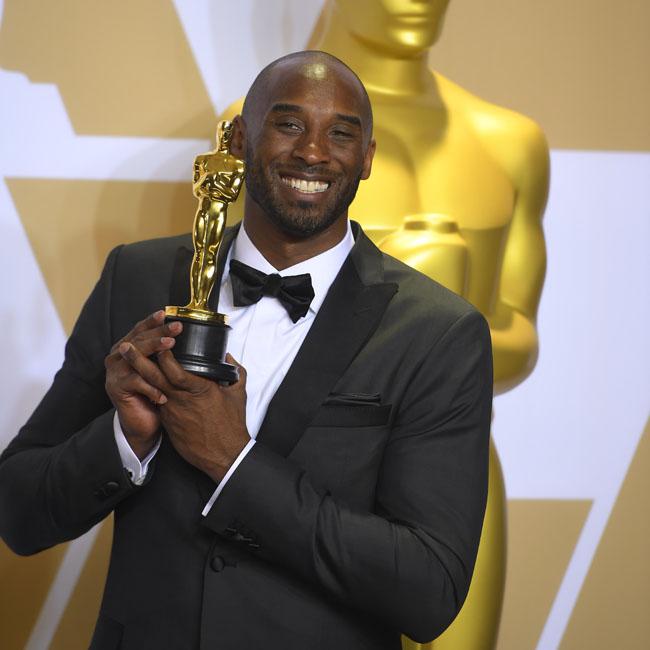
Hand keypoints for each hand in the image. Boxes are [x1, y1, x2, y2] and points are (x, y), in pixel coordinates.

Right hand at [104, 310, 180, 458]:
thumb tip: (194, 336)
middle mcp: (118, 356)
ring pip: (136, 357)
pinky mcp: (116, 387)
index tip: (167, 313)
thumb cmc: (155, 391)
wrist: (143, 421)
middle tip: (176, 328)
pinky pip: (135, 382)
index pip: (141, 330)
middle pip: (139, 340)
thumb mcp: (161, 368)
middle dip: (159, 333)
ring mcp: (115, 371)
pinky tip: (164, 393)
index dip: (153, 321)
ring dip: (154, 350)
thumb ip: (167, 352)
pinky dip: (151, 387)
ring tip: (171, 346)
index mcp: (128, 347)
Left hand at [118, 343, 249, 482]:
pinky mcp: (168, 422)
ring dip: (139, 374)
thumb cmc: (231, 425)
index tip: (159, 341)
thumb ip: (235, 372)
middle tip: (126, 347)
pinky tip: (143, 382)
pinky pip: (157, 402)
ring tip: (127, 361)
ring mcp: (172, 412)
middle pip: (155, 377)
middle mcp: (182, 399)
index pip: (174, 369)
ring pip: (152, 389)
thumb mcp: (238, 394)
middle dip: (139, 360)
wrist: (224, 455)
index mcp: (199, 389)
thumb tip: (229, 358)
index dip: (164, 355)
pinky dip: (150, 390)